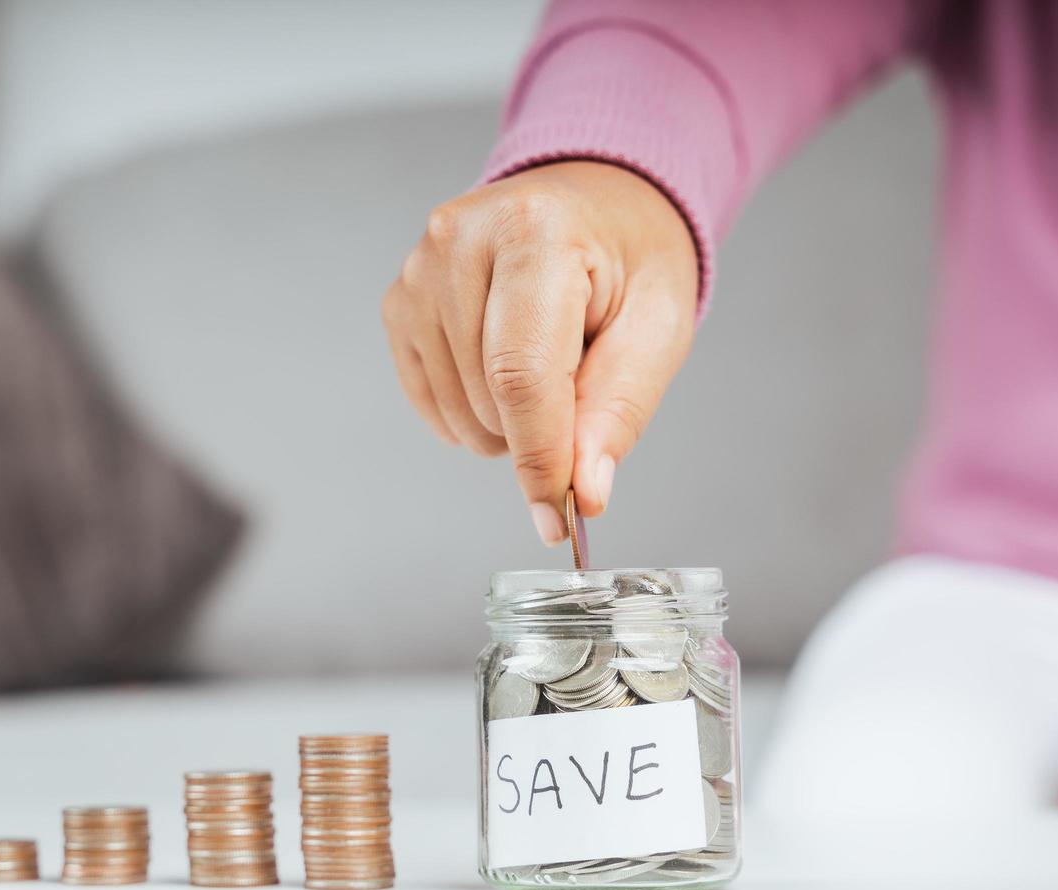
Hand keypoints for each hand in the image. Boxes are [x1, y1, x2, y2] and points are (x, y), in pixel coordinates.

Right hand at [381, 161, 699, 543]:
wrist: (591, 203)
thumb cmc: (629, 260)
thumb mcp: (658, 327)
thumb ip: (618, 411)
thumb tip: (583, 494)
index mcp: (535, 232)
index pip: (521, 373)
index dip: (541, 458)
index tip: (559, 518)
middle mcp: (459, 241)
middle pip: (488, 399)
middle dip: (539, 432)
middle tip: (582, 387)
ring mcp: (418, 269)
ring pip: (457, 411)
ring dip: (507, 423)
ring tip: (548, 364)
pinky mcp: (399, 300)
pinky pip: (430, 402)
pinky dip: (473, 412)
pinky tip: (506, 370)